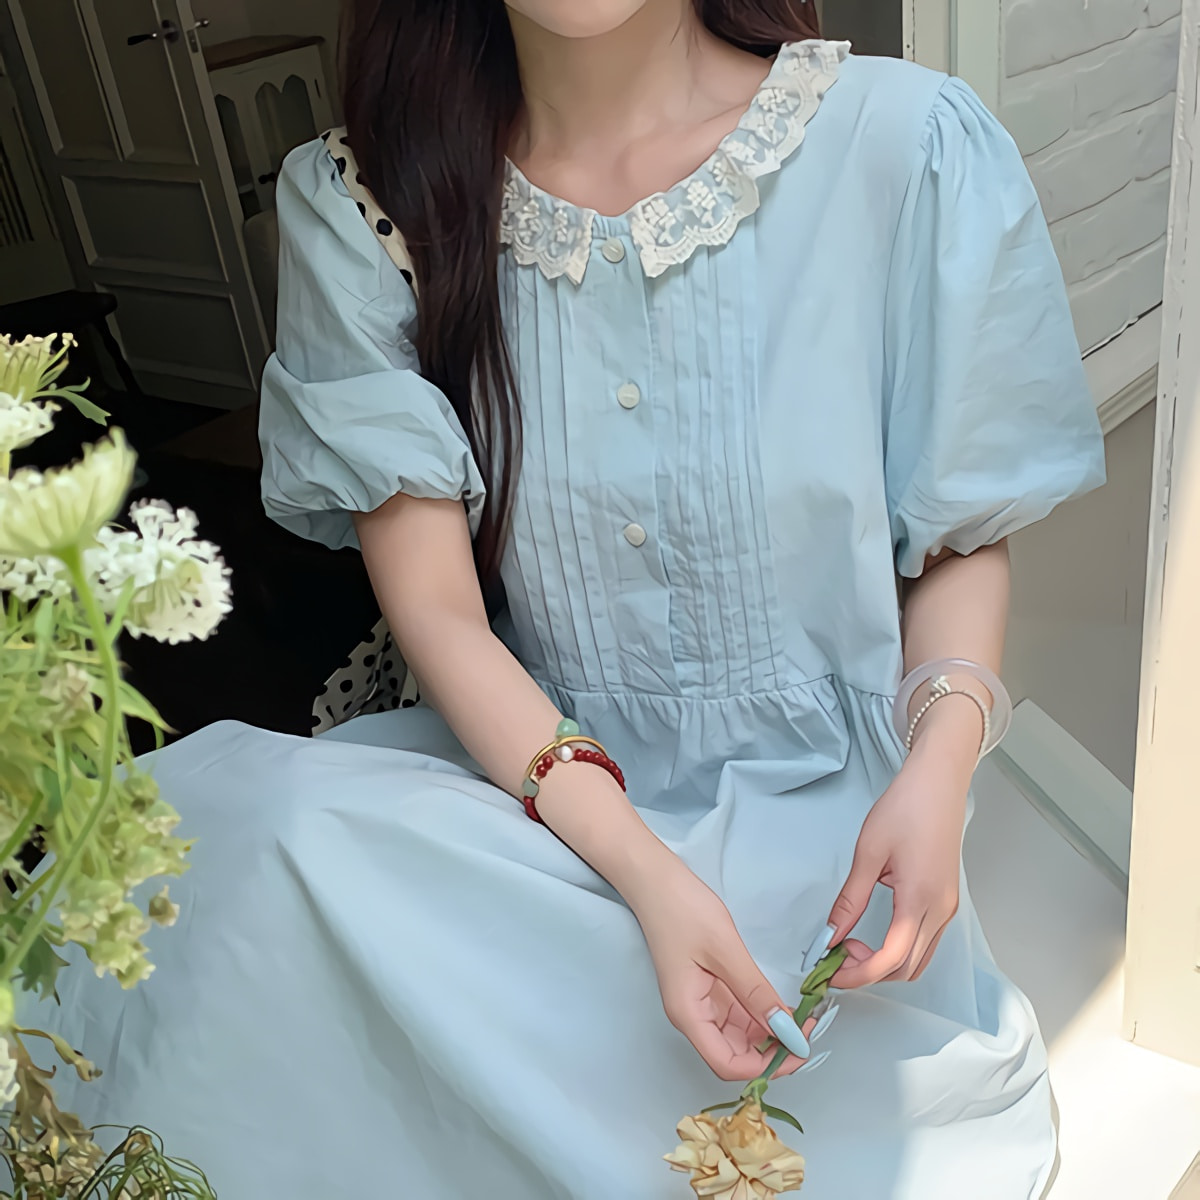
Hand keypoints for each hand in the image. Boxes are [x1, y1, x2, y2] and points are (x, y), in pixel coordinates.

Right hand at [626, 857, 815, 1080]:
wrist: (655, 879)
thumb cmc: (682, 910)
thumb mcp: (725, 950)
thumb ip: (755, 993)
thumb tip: (787, 1032)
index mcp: (689, 1014)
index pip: (728, 1064)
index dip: (765, 1067)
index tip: (799, 1049)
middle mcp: (692, 1016)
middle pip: (734, 1054)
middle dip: (771, 1051)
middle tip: (807, 1031)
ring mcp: (699, 1002)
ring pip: (738, 1035)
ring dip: (768, 1033)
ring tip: (801, 1018)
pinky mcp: (706, 987)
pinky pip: (736, 1013)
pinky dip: (760, 1014)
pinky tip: (780, 1004)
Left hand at [826, 697, 979, 986]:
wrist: (939, 782)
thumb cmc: (904, 809)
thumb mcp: (869, 853)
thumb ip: (850, 900)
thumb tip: (829, 935)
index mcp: (920, 900)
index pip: (891, 959)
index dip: (858, 974)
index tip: (829, 972)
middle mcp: (940, 912)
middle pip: (907, 968)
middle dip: (869, 974)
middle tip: (835, 957)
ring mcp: (947, 908)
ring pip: (919, 960)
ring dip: (885, 965)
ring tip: (850, 946)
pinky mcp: (946, 900)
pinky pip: (925, 943)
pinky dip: (899, 951)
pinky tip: (874, 935)